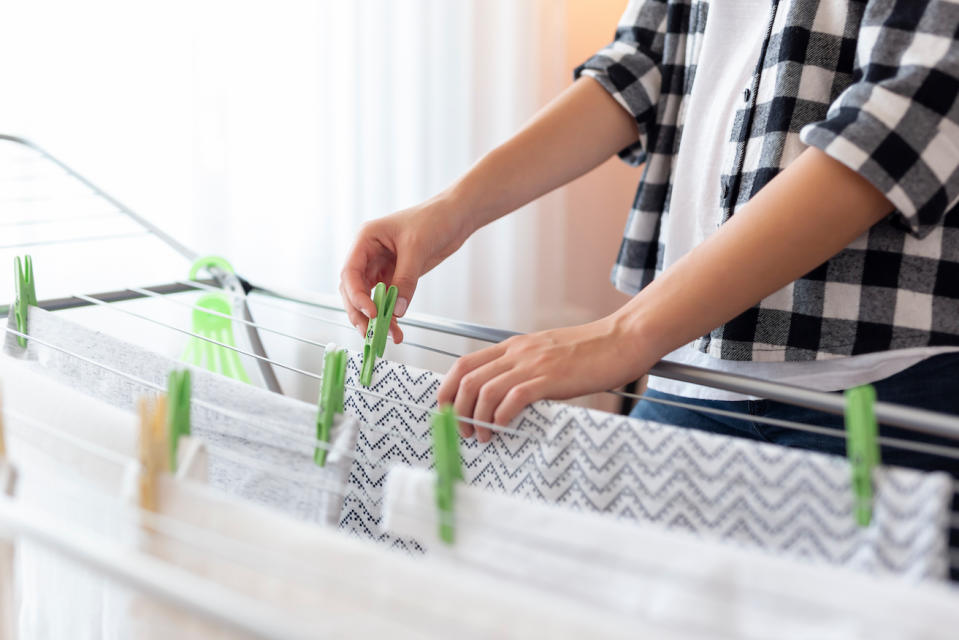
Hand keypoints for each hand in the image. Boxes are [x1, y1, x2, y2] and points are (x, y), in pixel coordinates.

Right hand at [339, 195, 469, 342]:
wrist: (456, 216)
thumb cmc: (434, 218)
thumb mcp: (417, 247)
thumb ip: (406, 279)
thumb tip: (397, 309)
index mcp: (366, 240)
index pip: (351, 273)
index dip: (357, 296)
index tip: (371, 312)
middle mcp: (369, 255)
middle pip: (354, 290)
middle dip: (360, 312)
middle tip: (370, 332)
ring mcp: (382, 267)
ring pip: (370, 298)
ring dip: (375, 319)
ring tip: (384, 336)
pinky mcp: (396, 277)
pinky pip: (388, 300)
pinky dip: (391, 316)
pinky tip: (397, 330)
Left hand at [436, 315, 652, 441]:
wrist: (623, 339)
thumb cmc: (591, 352)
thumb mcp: (548, 354)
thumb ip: (526, 369)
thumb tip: (508, 398)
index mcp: (514, 346)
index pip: (465, 364)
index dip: (448, 389)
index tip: (446, 411)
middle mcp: (517, 352)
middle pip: (468, 379)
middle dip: (457, 409)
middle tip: (464, 431)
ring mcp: (533, 364)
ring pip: (485, 391)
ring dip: (477, 418)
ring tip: (483, 436)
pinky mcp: (550, 378)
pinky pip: (513, 398)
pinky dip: (501, 417)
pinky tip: (504, 429)